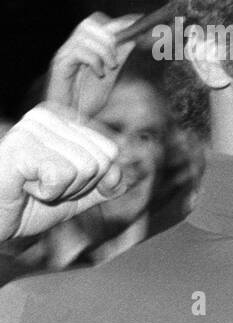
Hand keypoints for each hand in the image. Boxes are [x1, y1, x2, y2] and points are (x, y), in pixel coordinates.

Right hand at [0, 103, 123, 241]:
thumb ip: (107, 184)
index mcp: (64, 120)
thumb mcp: (79, 195)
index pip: (111, 151)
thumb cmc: (29, 205)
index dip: (92, 180)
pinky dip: (47, 193)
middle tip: (44, 187)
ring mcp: (32, 128)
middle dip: (78, 187)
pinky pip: (62, 175)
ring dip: (61, 191)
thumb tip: (123, 175)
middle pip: (101, 160)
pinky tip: (24, 187)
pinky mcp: (20, 146)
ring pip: (85, 168)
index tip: (59, 182)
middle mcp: (48, 117)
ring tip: (33, 187)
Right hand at [46, 13, 140, 117]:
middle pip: (90, 23)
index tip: (140, 21)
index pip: (101, 24)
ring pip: (85, 35)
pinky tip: (99, 74)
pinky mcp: (60, 65)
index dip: (121, 22)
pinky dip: (94, 60)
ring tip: (110, 67)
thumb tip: (134, 39)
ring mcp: (65, 55)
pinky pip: (78, 52)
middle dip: (110, 35)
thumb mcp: (109, 75)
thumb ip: (119, 57)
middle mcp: (73, 47)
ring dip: (104, 49)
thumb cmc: (86, 100)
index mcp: (85, 48)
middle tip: (118, 55)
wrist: (69, 121)